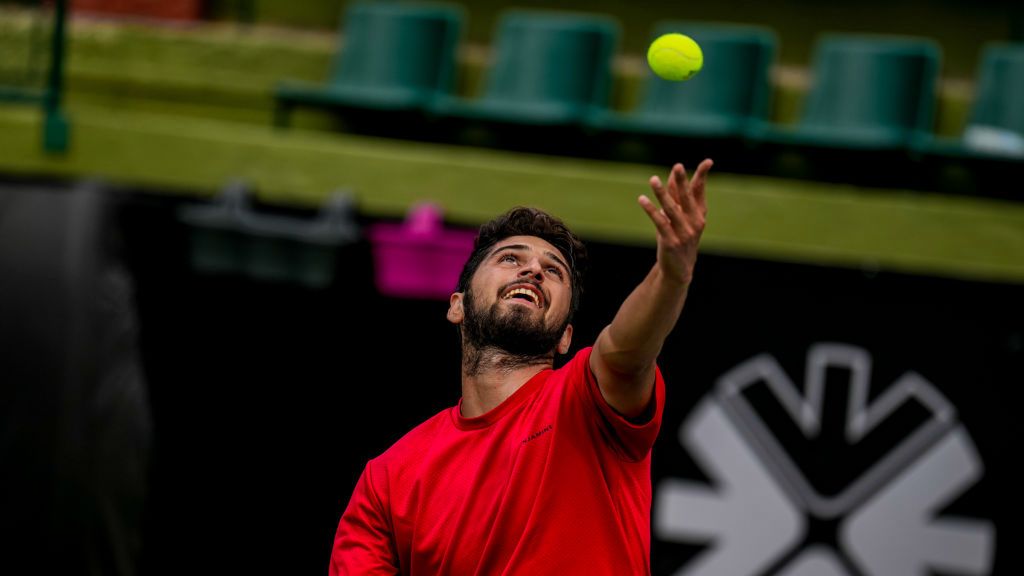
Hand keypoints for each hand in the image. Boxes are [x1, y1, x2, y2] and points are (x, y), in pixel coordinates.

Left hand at [638, 159, 711, 284]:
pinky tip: (642, 199)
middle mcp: (694, 222)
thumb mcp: (681, 218)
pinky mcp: (671, 242)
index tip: (708, 162)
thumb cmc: (679, 238)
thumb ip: (677, 198)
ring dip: (661, 193)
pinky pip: (660, 222)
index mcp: (699, 214)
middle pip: (687, 198)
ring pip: (671, 209)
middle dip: (681, 181)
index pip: (700, 191)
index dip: (702, 176)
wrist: (679, 269)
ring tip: (653, 179)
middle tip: (677, 166)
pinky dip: (650, 210)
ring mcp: (684, 233)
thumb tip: (671, 176)